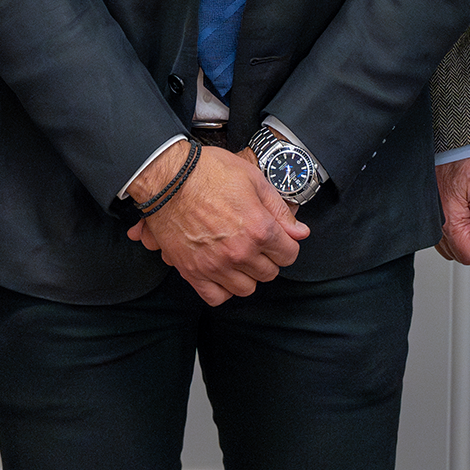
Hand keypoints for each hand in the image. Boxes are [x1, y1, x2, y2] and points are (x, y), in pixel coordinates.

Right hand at [126, 140, 307, 304]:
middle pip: (269, 273)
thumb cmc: (210, 172)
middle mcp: (239, 252)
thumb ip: (280, 210)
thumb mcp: (254, 180)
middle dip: (269, 259)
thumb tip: (301, 232)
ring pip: (246, 288)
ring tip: (240, 257)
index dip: (287, 245)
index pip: (289, 254)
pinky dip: (223, 289)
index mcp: (259, 228)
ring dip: (248, 275)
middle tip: (258, 244)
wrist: (168, 178)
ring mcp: (215, 265)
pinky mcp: (192, 272)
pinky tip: (223, 273)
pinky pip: (216, 297)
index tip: (279, 239)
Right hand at [435, 152, 469, 264]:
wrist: (453, 143)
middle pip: (460, 253)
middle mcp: (437, 226)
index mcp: (450, 225)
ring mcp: (432, 220)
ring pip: (452, 244)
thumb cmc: (467, 162)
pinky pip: (444, 232)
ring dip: (465, 234)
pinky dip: (456, 226)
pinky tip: (464, 209)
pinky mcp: (432, 212)